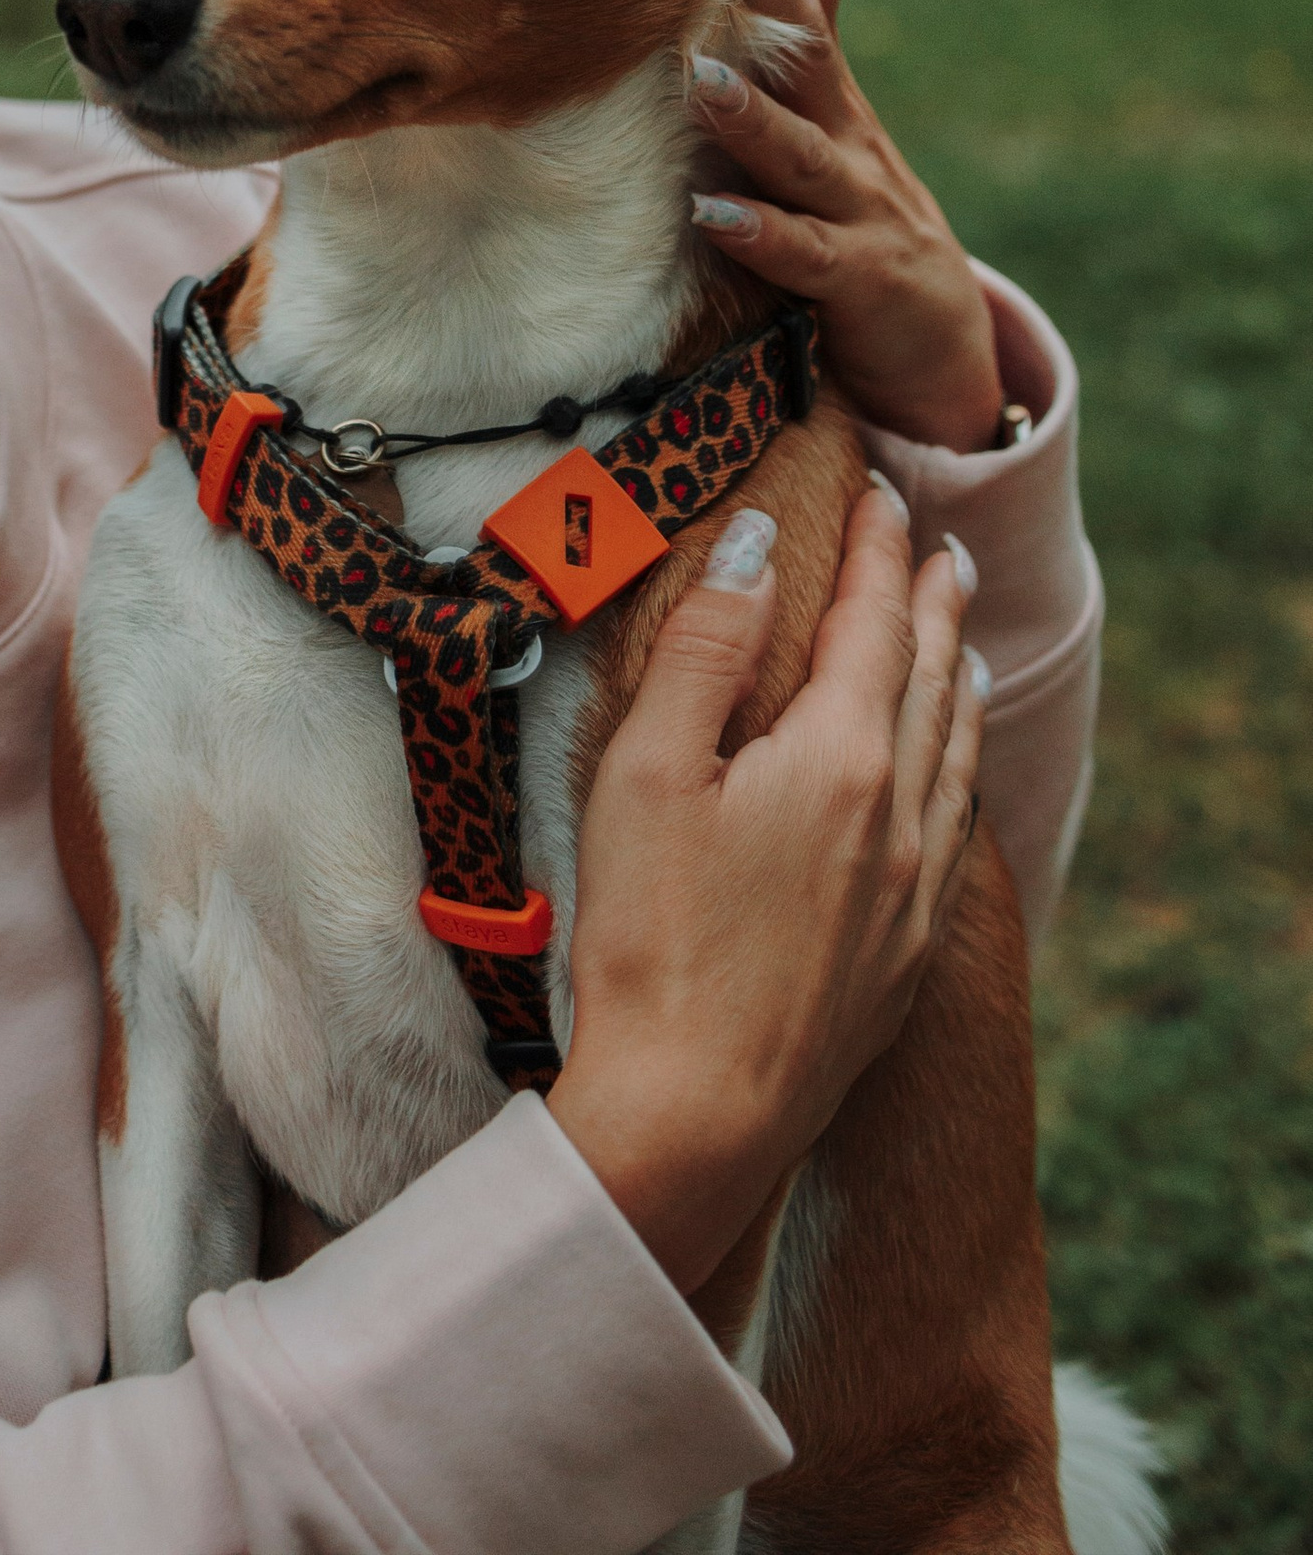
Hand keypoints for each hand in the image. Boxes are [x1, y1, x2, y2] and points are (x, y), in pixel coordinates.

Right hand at [547, 488, 984, 1295]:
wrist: (697, 1116)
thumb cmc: (652, 940)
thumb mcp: (648, 771)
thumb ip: (707, 648)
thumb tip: (757, 543)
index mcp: (838, 759)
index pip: (870, 623)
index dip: (876, 551)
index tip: (880, 494)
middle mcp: (897, 817)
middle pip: (926, 679)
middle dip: (928, 600)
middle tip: (936, 540)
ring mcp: (910, 894)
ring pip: (953, 755)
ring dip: (956, 677)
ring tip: (961, 633)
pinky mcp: (904, 959)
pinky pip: (954, 830)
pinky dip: (959, 768)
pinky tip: (947, 771)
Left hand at [683, 0, 1004, 451]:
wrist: (936, 336)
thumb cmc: (833, 210)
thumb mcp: (794, 117)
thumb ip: (741, 46)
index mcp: (820, 77)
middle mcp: (843, 120)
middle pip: (810, 33)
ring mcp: (857, 196)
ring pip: (800, 146)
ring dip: (751, 112)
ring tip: (697, 75)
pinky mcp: (861, 274)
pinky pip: (808, 253)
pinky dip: (763, 233)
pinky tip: (715, 215)